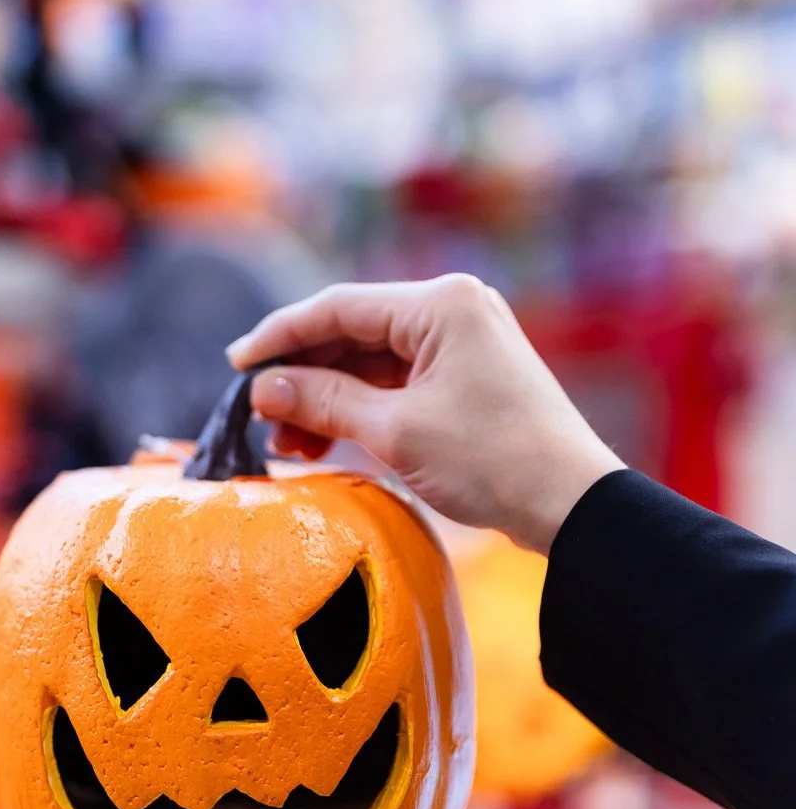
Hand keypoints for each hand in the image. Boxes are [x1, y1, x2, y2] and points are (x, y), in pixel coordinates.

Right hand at [227, 275, 623, 554]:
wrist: (571, 504)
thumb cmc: (493, 460)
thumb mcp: (397, 432)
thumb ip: (325, 402)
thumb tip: (264, 388)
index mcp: (441, 304)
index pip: (338, 308)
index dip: (281, 336)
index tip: (237, 365)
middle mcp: (452, 309)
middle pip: (352, 333)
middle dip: (302, 375)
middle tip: (259, 415)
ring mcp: (461, 343)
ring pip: (370, 363)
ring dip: (326, 398)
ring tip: (287, 443)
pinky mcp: (465, 378)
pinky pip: (395, 384)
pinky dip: (358, 410)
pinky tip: (322, 441)